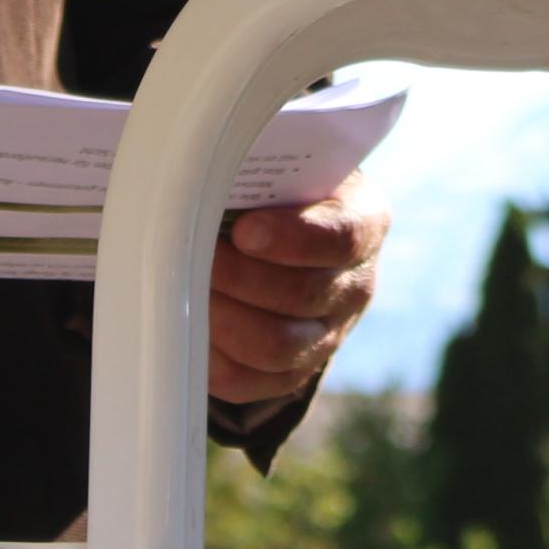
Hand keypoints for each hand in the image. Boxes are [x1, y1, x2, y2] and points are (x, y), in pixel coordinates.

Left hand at [207, 171, 388, 404]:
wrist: (286, 231)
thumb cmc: (276, 190)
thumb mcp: (284, 166)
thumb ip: (259, 168)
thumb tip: (200, 174)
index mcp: (364, 220)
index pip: (342, 236)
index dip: (292, 239)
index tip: (243, 231)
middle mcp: (356, 283)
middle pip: (303, 295)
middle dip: (240, 278)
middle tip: (192, 258)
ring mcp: (330, 333)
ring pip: (278, 348)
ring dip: (223, 319)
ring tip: (184, 292)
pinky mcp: (295, 370)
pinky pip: (253, 381)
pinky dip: (215, 360)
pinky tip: (189, 329)